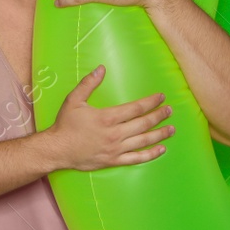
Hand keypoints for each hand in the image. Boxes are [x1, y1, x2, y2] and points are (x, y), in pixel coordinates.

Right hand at [45, 64, 174, 171]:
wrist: (57, 149)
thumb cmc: (65, 125)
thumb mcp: (74, 100)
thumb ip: (88, 83)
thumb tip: (101, 68)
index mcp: (107, 117)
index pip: (136, 108)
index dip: (151, 102)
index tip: (161, 97)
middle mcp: (115, 134)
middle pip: (143, 124)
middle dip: (159, 116)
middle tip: (170, 111)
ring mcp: (116, 149)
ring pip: (143, 141)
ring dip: (160, 134)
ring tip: (171, 129)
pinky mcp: (114, 160)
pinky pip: (136, 158)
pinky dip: (151, 154)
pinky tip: (161, 149)